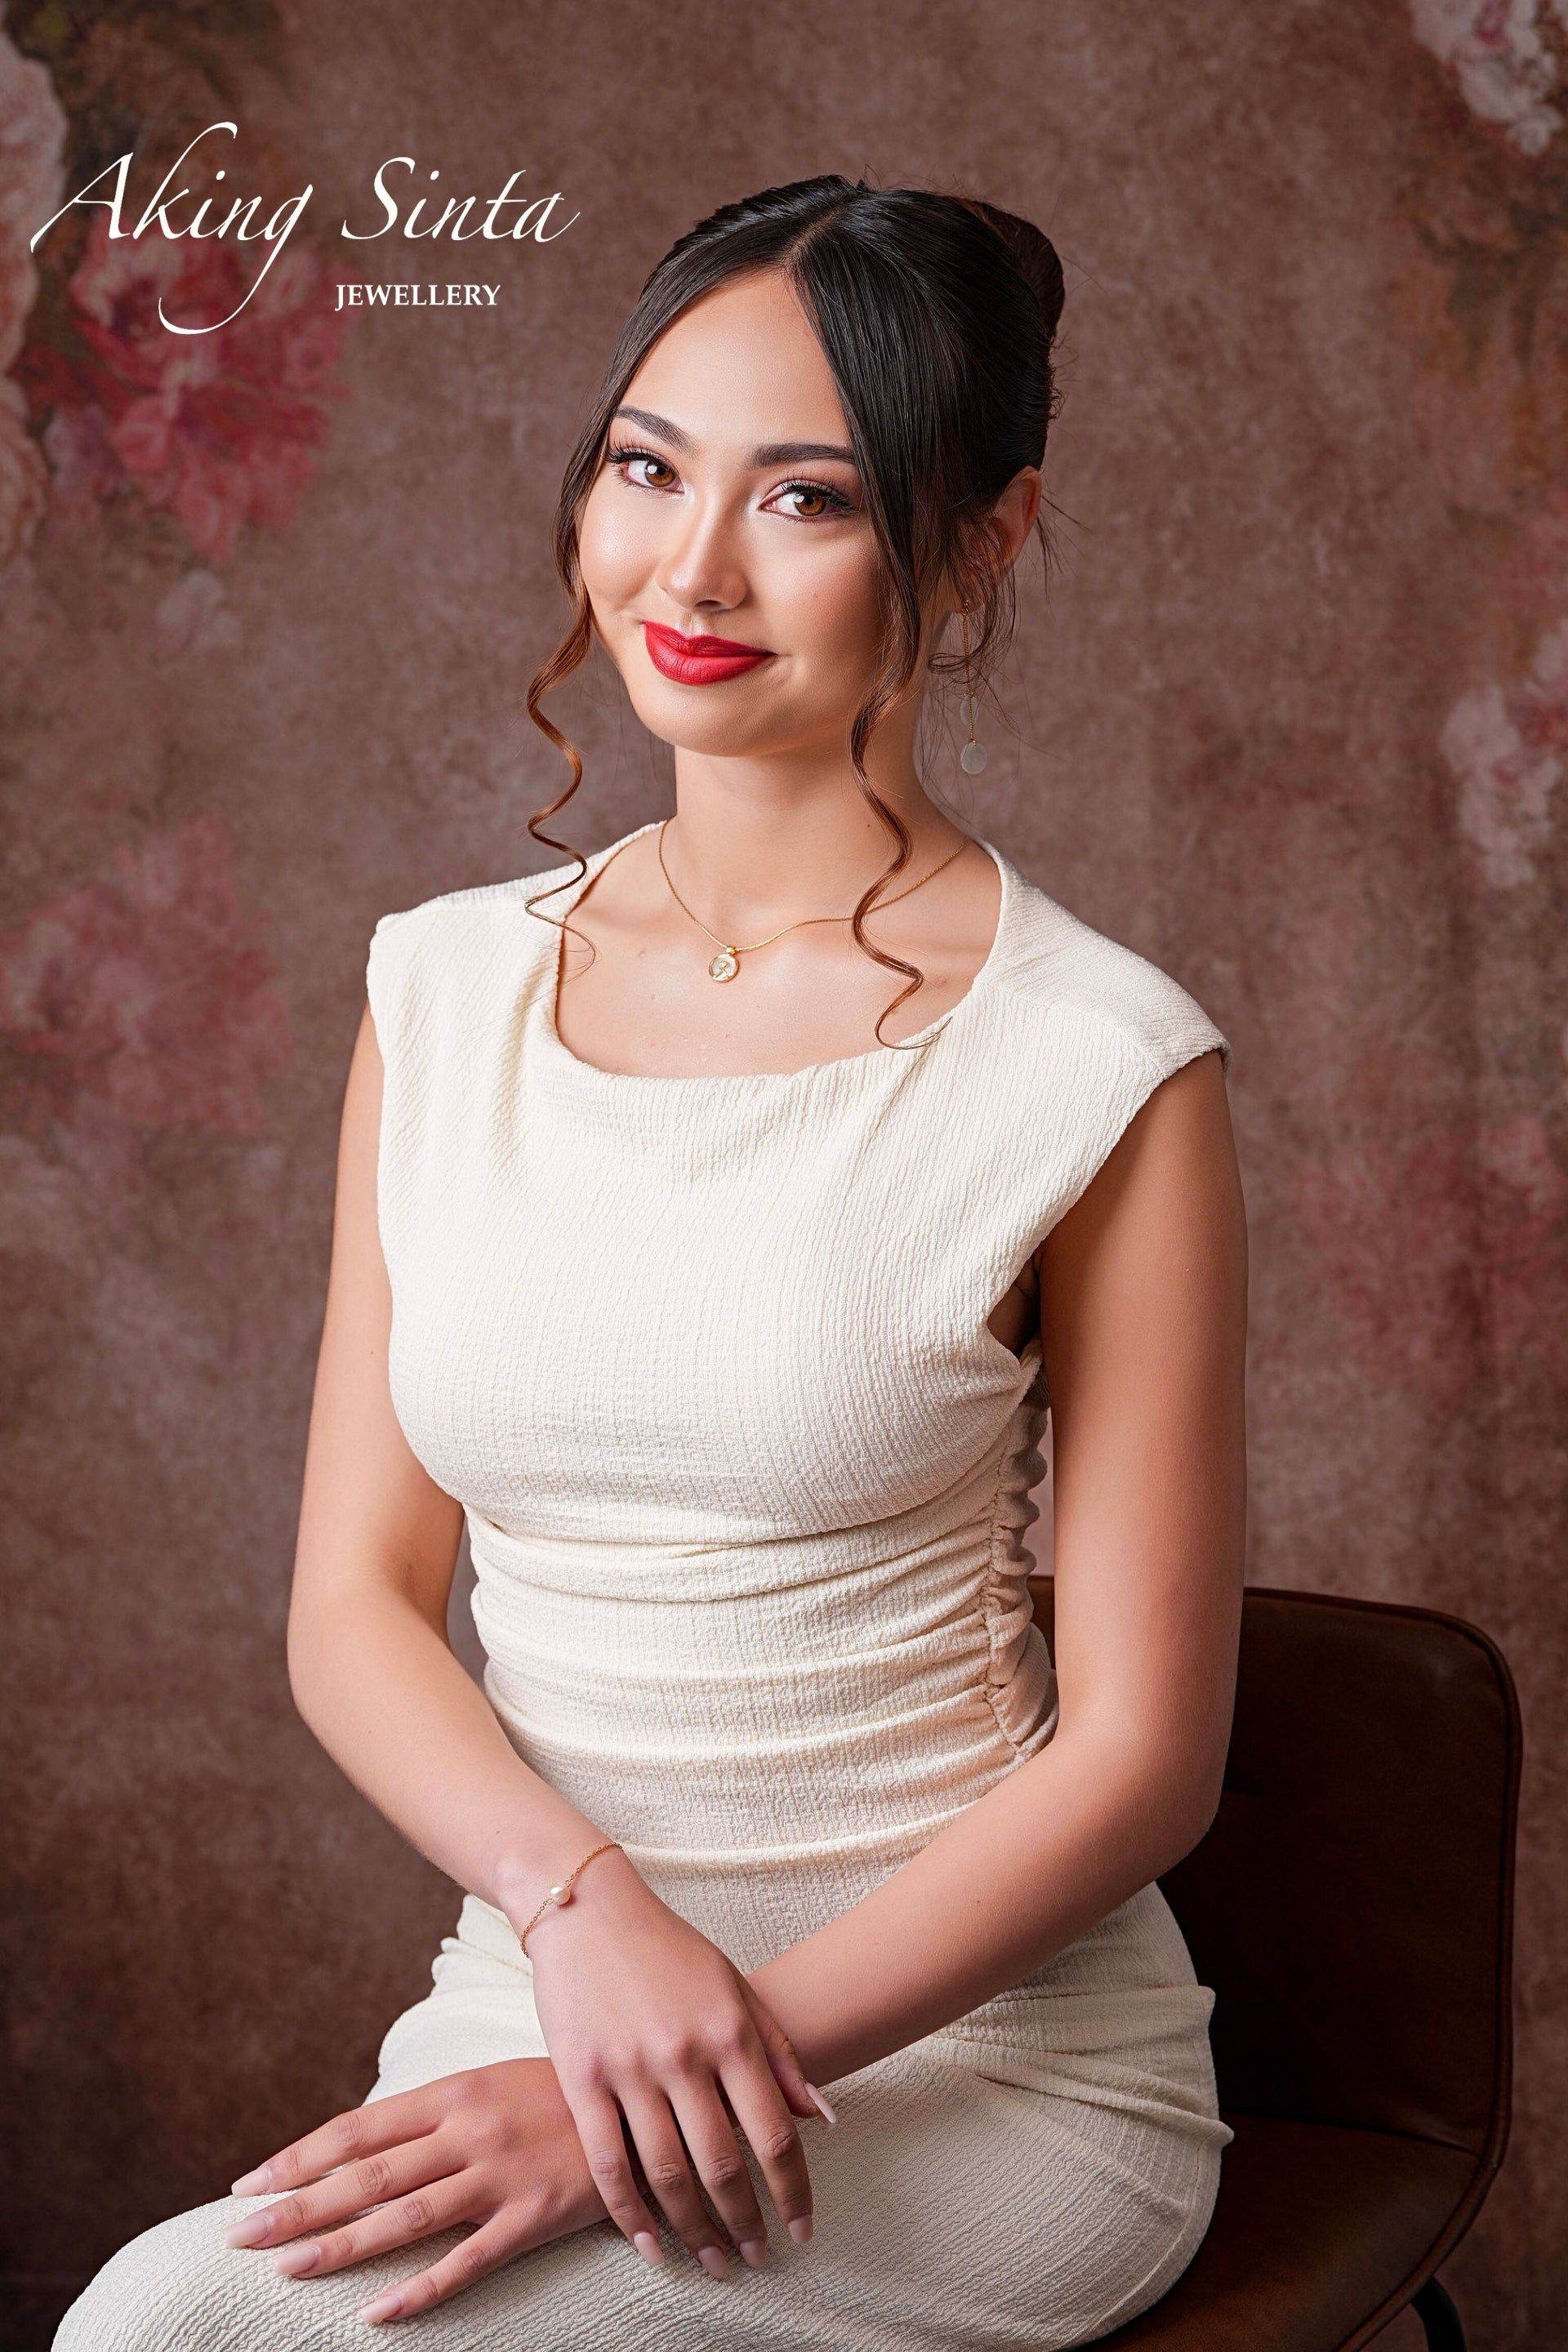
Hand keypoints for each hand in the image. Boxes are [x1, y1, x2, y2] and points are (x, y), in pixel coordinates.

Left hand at [225, 2057, 606, 2324]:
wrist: (650, 2103)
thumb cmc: (560, 2095)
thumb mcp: (493, 2084)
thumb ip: (435, 2113)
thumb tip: (365, 2144)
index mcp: (456, 2091)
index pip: (359, 2128)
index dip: (300, 2156)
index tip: (249, 2183)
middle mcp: (470, 2130)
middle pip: (368, 2175)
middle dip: (298, 2206)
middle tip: (239, 2235)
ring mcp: (501, 2175)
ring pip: (404, 2217)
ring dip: (339, 2246)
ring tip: (284, 2271)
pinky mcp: (534, 2217)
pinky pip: (466, 2262)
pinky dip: (419, 2291)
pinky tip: (376, 2313)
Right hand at [521, 1849, 827, 2274]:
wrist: (587, 1910)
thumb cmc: (667, 1949)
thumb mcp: (734, 1988)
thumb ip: (778, 2052)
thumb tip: (822, 2115)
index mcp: (730, 2032)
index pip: (774, 2131)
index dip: (793, 2190)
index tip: (802, 2229)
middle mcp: (685, 2054)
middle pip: (723, 2163)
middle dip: (745, 2222)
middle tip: (755, 2258)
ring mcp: (630, 2069)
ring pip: (668, 2173)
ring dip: (695, 2229)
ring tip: (713, 2260)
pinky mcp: (582, 2079)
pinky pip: (609, 2164)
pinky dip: (632, 2214)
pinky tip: (652, 2243)